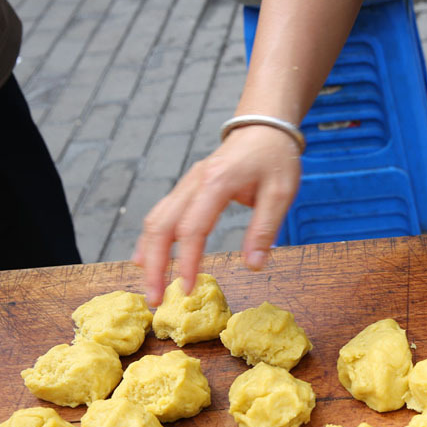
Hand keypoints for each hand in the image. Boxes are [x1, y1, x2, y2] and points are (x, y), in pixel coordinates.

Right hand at [132, 126, 300, 305]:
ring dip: (148, 255)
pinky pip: (162, 214)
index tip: (186, 288)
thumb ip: (265, 230)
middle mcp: (193, 182)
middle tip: (155, 299)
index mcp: (216, 183)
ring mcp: (186, 184)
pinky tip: (145, 260)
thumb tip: (254, 267)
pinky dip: (152, 240)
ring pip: (155, 220)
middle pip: (161, 226)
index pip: (193, 228)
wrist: (264, 128)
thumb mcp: (280, 194)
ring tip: (150, 287)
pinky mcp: (186, 188)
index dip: (186, 260)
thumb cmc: (275, 159)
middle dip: (154, 265)